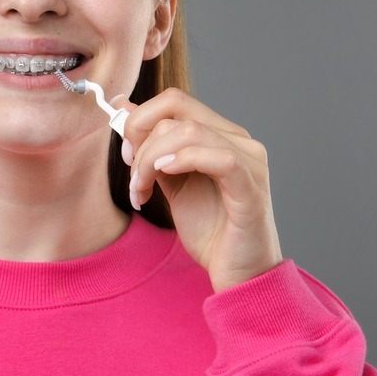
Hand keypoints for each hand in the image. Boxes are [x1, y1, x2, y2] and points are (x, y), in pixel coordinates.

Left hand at [115, 88, 282, 292]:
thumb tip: (124, 108)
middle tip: (134, 177)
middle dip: (141, 140)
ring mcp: (250, 161)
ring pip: (190, 131)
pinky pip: (221, 158)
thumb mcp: (172, 182)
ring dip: (152, 159)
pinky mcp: (252, 188)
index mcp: (220, 134)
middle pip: (178, 108)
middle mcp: (239, 140)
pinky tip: (165, 177)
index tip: (126, 154)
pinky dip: (185, 161)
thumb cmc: (211, 230)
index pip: (174, 101)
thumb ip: (153, 147)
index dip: (140, 121)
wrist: (239, 274)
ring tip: (143, 190)